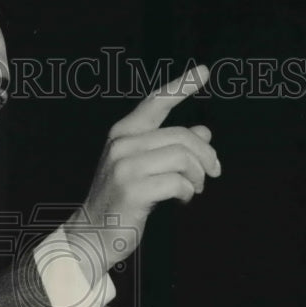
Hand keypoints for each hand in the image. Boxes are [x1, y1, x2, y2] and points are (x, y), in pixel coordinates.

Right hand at [67, 64, 218, 278]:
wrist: (92, 234)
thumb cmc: (121, 201)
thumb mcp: (143, 167)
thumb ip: (170, 147)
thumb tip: (204, 132)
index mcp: (122, 134)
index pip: (155, 102)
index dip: (181, 86)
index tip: (204, 72)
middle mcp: (121, 145)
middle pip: (181, 136)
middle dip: (205, 155)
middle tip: (213, 172)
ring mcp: (125, 167)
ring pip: (182, 158)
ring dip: (198, 175)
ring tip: (195, 188)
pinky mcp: (133, 190)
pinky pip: (178, 182)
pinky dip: (188, 191)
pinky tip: (183, 199)